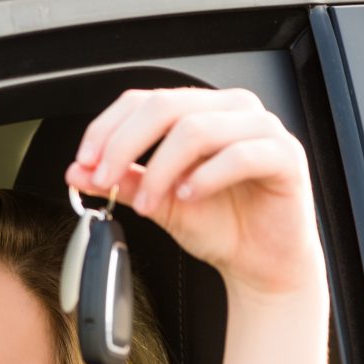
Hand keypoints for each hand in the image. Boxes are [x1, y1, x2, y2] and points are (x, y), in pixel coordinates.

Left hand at [66, 87, 323, 299]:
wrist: (261, 262)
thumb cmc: (219, 225)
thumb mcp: (159, 203)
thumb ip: (123, 182)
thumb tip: (77, 171)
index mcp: (200, 111)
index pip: (144, 100)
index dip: (107, 129)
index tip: (85, 163)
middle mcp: (231, 110)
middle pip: (165, 107)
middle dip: (124, 145)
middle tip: (105, 180)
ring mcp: (262, 129)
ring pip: (197, 129)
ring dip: (161, 169)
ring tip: (150, 204)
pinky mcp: (286, 156)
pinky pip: (240, 154)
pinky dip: (205, 177)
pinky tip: (188, 197)